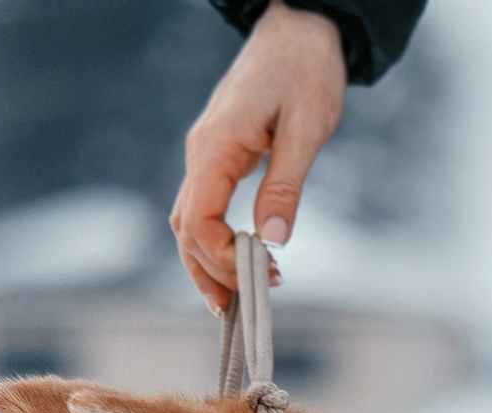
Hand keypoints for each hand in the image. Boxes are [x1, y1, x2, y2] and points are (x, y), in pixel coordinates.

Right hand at [171, 3, 347, 312]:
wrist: (299, 30)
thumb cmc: (306, 70)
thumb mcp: (307, 127)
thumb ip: (286, 183)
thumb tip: (273, 238)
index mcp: (217, 146)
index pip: (199, 221)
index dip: (223, 259)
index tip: (263, 275)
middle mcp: (201, 152)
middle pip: (185, 230)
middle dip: (213, 273)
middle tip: (251, 304)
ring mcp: (205, 154)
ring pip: (187, 223)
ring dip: (207, 264)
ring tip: (236, 301)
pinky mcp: (218, 155)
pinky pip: (202, 208)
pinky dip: (212, 242)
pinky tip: (235, 265)